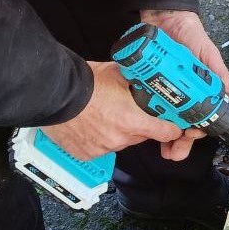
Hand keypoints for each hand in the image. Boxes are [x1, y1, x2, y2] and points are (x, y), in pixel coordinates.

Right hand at [45, 60, 184, 160]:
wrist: (55, 95)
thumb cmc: (86, 83)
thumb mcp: (120, 74)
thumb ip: (139, 81)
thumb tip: (151, 79)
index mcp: (132, 120)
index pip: (166, 133)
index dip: (172, 128)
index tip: (174, 126)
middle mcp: (120, 138)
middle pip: (141, 136)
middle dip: (139, 125)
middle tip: (128, 110)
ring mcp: (102, 149)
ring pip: (121, 142)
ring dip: (118, 132)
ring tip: (104, 114)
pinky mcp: (87, 154)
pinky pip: (101, 148)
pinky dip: (99, 139)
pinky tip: (90, 124)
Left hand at [140, 9, 228, 160]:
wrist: (164, 16)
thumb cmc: (190, 35)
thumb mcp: (208, 56)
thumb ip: (220, 76)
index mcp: (197, 89)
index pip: (200, 116)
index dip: (198, 129)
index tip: (193, 135)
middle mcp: (180, 92)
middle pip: (180, 124)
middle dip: (178, 142)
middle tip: (173, 154)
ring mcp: (162, 89)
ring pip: (162, 120)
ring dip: (161, 136)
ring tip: (159, 149)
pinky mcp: (145, 84)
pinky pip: (143, 105)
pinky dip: (143, 118)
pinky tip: (141, 129)